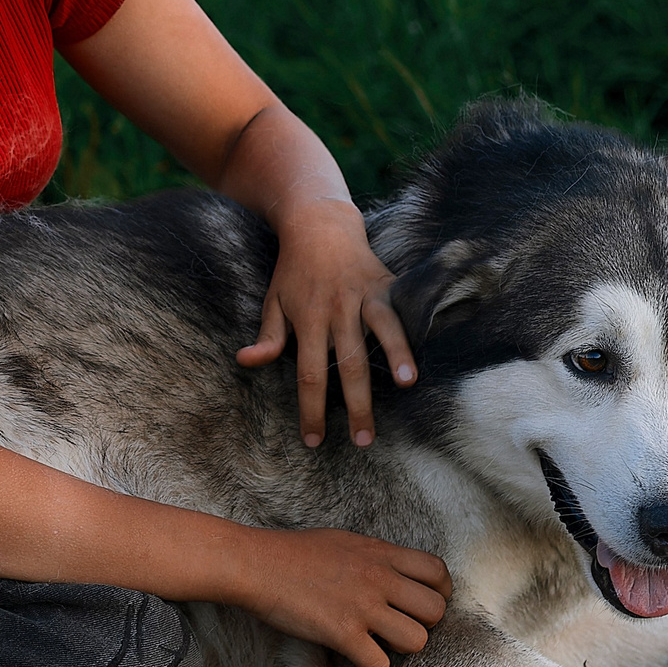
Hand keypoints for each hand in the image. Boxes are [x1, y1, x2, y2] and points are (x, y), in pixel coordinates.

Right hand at [234, 527, 451, 666]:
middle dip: (423, 625)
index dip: (439, 594)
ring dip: (400, 649)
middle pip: (436, 611)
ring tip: (377, 643)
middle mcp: (379, 579)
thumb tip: (395, 572)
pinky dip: (369, 666)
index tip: (420, 604)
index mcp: (381, 554)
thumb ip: (376, 557)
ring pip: (417, 641)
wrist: (257, 564)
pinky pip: (380, 665)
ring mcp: (363, 607)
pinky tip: (353, 655)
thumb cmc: (294, 552)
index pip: (439, 573)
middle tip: (398, 627)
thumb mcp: (346, 540)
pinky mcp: (343, 634)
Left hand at [236, 197, 417, 446]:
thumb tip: (246, 362)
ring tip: (406, 387)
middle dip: (357, 406)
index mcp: (307, 320)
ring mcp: (363, 296)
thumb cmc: (293, 270)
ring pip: (381, 332)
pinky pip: (399, 313)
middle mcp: (336, 310)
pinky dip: (410, 334)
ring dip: (395, 358)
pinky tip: (422, 357)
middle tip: (364, 442)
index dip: (311, 410)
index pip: (309, 375)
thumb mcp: (273, 302)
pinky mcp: (385, 285)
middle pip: (348, 364)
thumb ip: (267, 336)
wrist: (319, 224)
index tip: (314, 440)